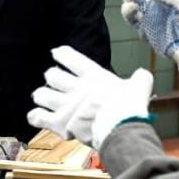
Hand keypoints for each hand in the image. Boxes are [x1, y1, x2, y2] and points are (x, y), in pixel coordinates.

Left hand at [27, 45, 153, 146]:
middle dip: (51, 78)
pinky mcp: (60, 122)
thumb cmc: (130, 106)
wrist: (120, 125)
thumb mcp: (139, 87)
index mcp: (93, 76)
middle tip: (53, 81)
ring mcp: (65, 104)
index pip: (72, 59)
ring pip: (42, 94)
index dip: (61, 54)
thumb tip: (144, 75)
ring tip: (42, 97)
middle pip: (52, 76)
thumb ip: (140, 79)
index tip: (55, 52)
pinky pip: (39, 117)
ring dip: (41, 96)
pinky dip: (35, 116)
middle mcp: (76, 87)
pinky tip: (34, 116)